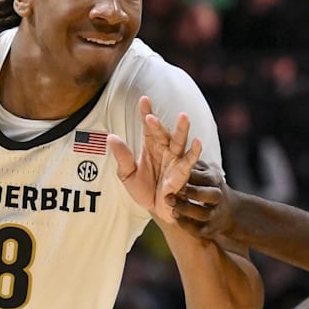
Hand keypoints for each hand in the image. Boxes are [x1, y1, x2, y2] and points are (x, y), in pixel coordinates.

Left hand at [109, 96, 201, 223]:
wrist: (156, 208)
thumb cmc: (143, 189)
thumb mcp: (127, 174)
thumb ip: (122, 156)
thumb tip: (110, 136)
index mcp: (149, 146)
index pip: (147, 127)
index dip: (145, 112)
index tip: (143, 99)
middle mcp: (163, 149)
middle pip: (161, 132)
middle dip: (157, 123)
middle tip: (149, 116)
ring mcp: (174, 159)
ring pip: (179, 141)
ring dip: (181, 129)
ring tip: (184, 116)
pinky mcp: (183, 171)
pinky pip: (189, 160)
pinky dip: (194, 151)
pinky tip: (197, 142)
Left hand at [171, 163, 236, 237]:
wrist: (228, 210)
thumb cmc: (208, 184)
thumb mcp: (204, 170)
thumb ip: (192, 161)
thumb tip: (178, 149)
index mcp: (215, 180)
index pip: (206, 177)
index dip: (190, 177)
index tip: (174, 174)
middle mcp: (218, 197)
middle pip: (209, 195)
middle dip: (192, 193)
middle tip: (172, 191)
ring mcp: (215, 214)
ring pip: (202, 214)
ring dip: (185, 210)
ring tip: (170, 205)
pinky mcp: (210, 229)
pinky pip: (198, 230)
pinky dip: (186, 225)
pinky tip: (175, 217)